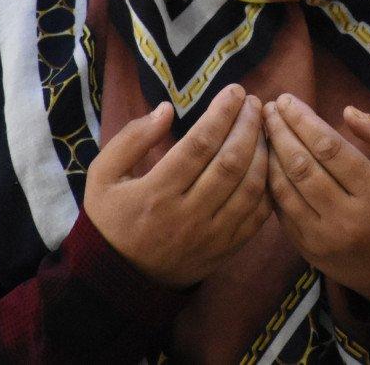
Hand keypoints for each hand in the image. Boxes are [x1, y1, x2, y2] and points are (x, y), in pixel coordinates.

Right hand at [83, 84, 271, 288]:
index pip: (199, 145)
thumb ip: (131, 139)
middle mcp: (188, 215)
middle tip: (254, 102)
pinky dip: (267, 186)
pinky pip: (258, 216)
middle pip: (230, 163)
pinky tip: (267, 161)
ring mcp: (211, 236)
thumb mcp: (102, 176)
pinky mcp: (225, 250)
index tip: (234, 91)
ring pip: (250, 188)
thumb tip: (166, 109)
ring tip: (262, 127)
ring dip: (262, 152)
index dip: (221, 114)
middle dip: (247, 126)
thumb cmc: (111, 219)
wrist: (121, 278)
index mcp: (156, 193)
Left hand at [263, 94, 369, 305]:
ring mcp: (326, 238)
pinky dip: (272, 183)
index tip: (286, 100)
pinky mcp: (309, 250)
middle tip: (268, 109)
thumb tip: (348, 111)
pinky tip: (266, 160)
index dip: (303, 121)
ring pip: (287, 189)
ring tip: (263, 129)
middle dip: (281, 132)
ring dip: (270, 155)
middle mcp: (349, 218)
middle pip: (303, 166)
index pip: (329, 148)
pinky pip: (282, 211)